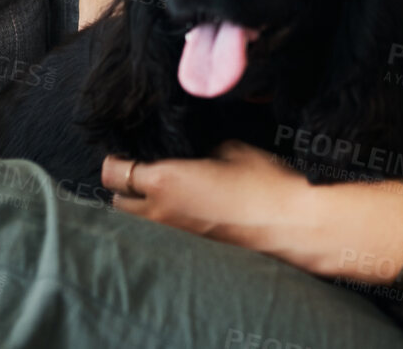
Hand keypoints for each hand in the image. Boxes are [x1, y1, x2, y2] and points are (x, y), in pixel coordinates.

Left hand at [103, 142, 322, 265]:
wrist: (289, 225)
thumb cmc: (263, 181)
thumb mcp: (229, 150)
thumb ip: (198, 152)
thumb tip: (190, 156)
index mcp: (164, 181)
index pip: (113, 174)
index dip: (116, 162)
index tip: (125, 156)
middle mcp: (159, 214)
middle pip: (116, 204)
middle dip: (126, 190)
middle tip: (144, 176)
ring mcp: (172, 239)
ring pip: (136, 225)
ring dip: (142, 212)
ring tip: (165, 198)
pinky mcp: (188, 253)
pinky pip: (161, 238)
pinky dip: (164, 228)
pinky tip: (186, 216)